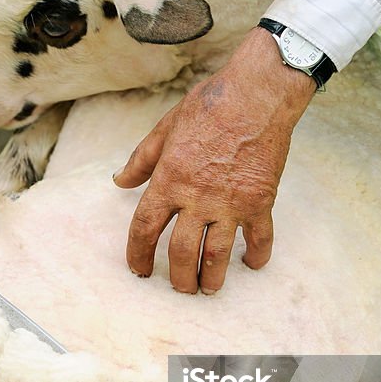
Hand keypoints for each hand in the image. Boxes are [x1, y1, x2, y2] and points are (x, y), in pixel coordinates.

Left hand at [113, 28, 316, 293]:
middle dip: (178, 277)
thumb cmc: (210, 105)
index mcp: (169, 180)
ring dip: (211, 277)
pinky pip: (259, 238)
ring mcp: (231, 203)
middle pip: (181, 252)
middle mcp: (197, 198)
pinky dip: (256, 256)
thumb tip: (119, 181)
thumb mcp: (165, 128)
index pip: (144, 228)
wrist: (258, 93)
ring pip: (217, 254)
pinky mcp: (260, 201)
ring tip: (208, 288)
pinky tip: (251, 264)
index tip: (138, 269)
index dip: (138, 254)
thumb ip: (141, 160)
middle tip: (180, 288)